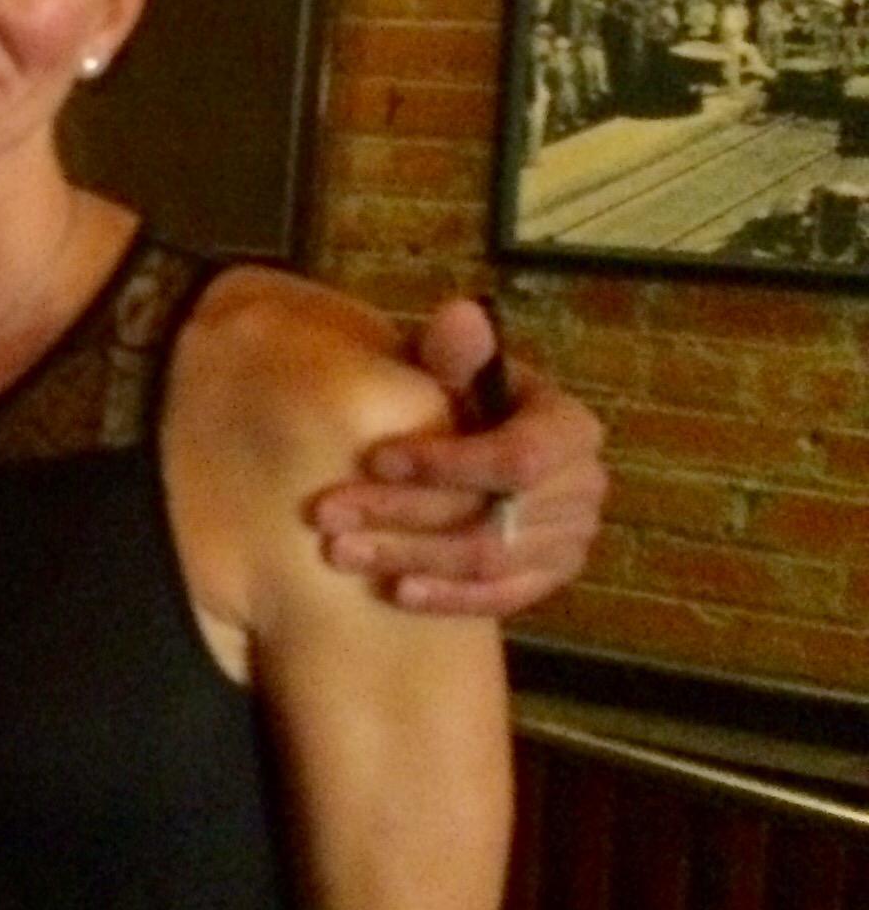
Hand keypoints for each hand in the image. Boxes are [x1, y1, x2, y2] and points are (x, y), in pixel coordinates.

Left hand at [309, 298, 606, 617]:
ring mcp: (570, 538)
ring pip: (488, 561)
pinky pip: (503, 597)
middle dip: (404, 515)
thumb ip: (451, 354)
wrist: (464, 454)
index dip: (445, 462)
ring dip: (410, 557)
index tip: (373, 459)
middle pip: (494, 518)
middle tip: (328, 515)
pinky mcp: (548, 577)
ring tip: (339, 552)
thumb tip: (461, 312)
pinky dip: (450, 597)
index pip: (517, 457)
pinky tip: (394, 592)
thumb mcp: (446, 371)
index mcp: (568, 428)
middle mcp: (582, 486)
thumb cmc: (450, 403)